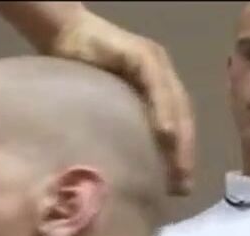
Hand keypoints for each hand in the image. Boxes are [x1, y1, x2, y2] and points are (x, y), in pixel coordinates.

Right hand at [48, 9, 195, 195]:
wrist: (63, 35)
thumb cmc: (76, 73)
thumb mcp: (102, 106)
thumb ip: (117, 125)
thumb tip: (119, 166)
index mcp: (155, 88)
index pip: (176, 124)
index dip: (181, 155)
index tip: (179, 187)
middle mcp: (162, 75)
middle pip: (182, 118)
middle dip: (185, 153)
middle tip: (183, 187)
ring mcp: (155, 63)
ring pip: (176, 104)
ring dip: (180, 139)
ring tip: (179, 168)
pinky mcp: (141, 55)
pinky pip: (157, 86)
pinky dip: (163, 110)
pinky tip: (165, 134)